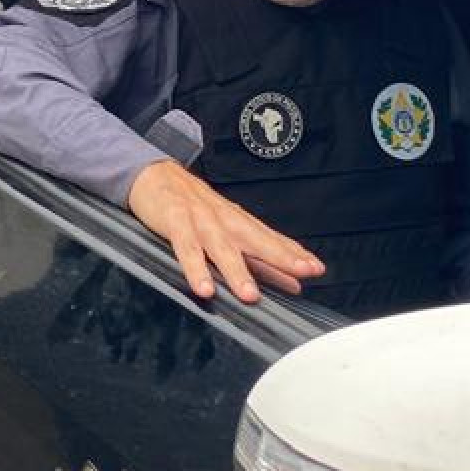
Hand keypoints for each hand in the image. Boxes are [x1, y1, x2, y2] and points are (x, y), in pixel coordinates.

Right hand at [125, 158, 324, 305]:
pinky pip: (185, 248)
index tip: (316, 268)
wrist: (153, 174)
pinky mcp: (174, 220)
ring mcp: (200, 219)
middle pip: (256, 239)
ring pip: (221, 247)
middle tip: (302, 272)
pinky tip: (204, 288)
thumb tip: (292, 283)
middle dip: (280, 256)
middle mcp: (224, 219)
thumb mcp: (225, 230)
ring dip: (236, 271)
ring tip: (250, 295)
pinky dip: (195, 268)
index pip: (271, 238)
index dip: (294, 253)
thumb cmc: (191, 206)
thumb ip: (258, 260)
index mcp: (239, 222)